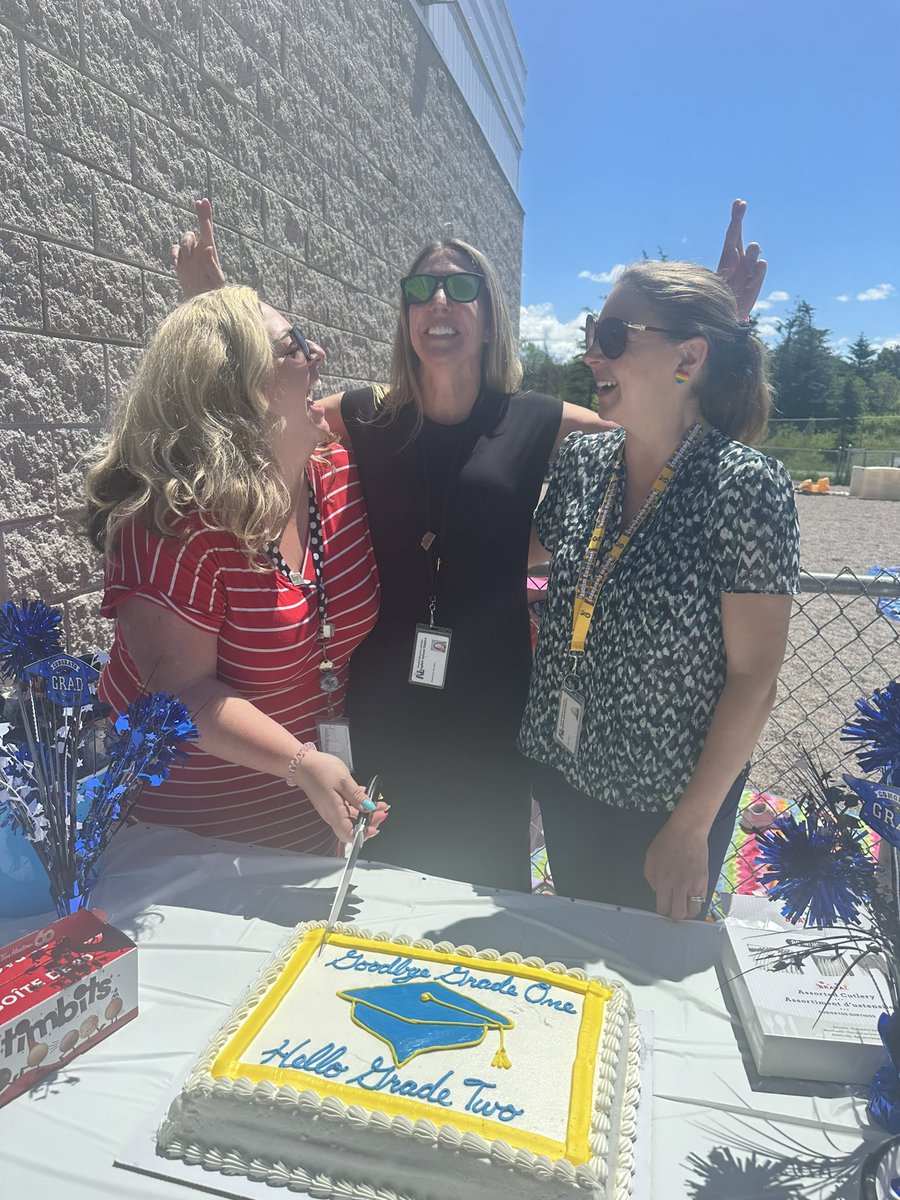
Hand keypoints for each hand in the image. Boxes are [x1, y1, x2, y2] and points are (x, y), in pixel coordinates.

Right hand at [171, 198, 225, 297]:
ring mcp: (190, 256)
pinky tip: (177, 263)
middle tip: (198, 207)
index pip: (208, 230)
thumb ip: (212, 265)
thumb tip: (207, 247)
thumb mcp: (216, 281)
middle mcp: (200, 250)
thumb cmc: (215, 293)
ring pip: (185, 239)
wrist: (203, 303)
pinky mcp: (180, 263)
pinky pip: (175, 251)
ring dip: (185, 246)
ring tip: (188, 258)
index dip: (205, 215)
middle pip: (196, 231)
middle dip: (198, 218)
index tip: (203, 201)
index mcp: (211, 252)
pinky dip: (174, 254)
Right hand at [293, 750, 389, 842]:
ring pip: (351, 817)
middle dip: (369, 822)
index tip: (376, 826)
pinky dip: (358, 805)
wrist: (301, 763)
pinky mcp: (330, 802)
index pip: (349, 835)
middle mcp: (331, 814)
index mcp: (334, 812)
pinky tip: (367, 798)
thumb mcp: (344, 780)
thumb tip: (369, 808)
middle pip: (352, 828)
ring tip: (380, 804)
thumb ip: (357, 796)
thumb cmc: (319, 770)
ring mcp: (330, 809)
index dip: (364, 835)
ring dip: (366, 813)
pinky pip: (346, 808)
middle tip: (382, 813)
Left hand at [643, 813, 708, 921]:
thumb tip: (657, 891)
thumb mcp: (650, 858)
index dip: (661, 911)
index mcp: (664, 881)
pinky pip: (702, 901)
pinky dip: (696, 902)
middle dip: (674, 915)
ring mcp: (694, 885)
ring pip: (693, 912)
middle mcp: (680, 886)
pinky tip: (691, 896)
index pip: (663, 908)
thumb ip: (651, 878)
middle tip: (672, 909)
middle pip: (679, 914)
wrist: (688, 831)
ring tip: (683, 906)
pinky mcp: (705, 881)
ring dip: (687, 912)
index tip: (662, 908)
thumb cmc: (667, 842)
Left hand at [715, 198, 766, 321]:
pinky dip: (758, 269)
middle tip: (740, 204)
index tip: (738, 202)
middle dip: (738, 218)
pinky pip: (761, 266)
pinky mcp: (757, 278)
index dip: (736, 218)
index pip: (732, 234)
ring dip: (752, 252)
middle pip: (740, 234)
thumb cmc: (720, 298)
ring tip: (748, 264)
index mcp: (728, 257)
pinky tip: (752, 277)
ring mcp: (749, 267)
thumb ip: (726, 270)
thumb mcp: (718, 283)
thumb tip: (728, 256)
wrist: (728, 314)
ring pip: (754, 249)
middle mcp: (738, 258)